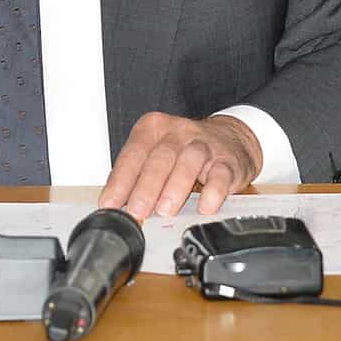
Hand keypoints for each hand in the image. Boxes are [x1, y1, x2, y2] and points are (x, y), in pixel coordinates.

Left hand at [98, 112, 262, 220]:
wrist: (229, 138)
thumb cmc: (184, 151)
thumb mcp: (155, 156)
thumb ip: (137, 178)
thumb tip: (117, 207)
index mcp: (153, 129)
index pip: (132, 154)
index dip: (120, 181)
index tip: (110, 204)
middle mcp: (177, 132)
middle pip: (159, 158)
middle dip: (146, 187)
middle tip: (137, 211)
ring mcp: (203, 144)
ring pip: (188, 161)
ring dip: (176, 187)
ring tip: (166, 210)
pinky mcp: (227, 160)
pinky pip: (220, 174)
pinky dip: (213, 191)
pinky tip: (205, 206)